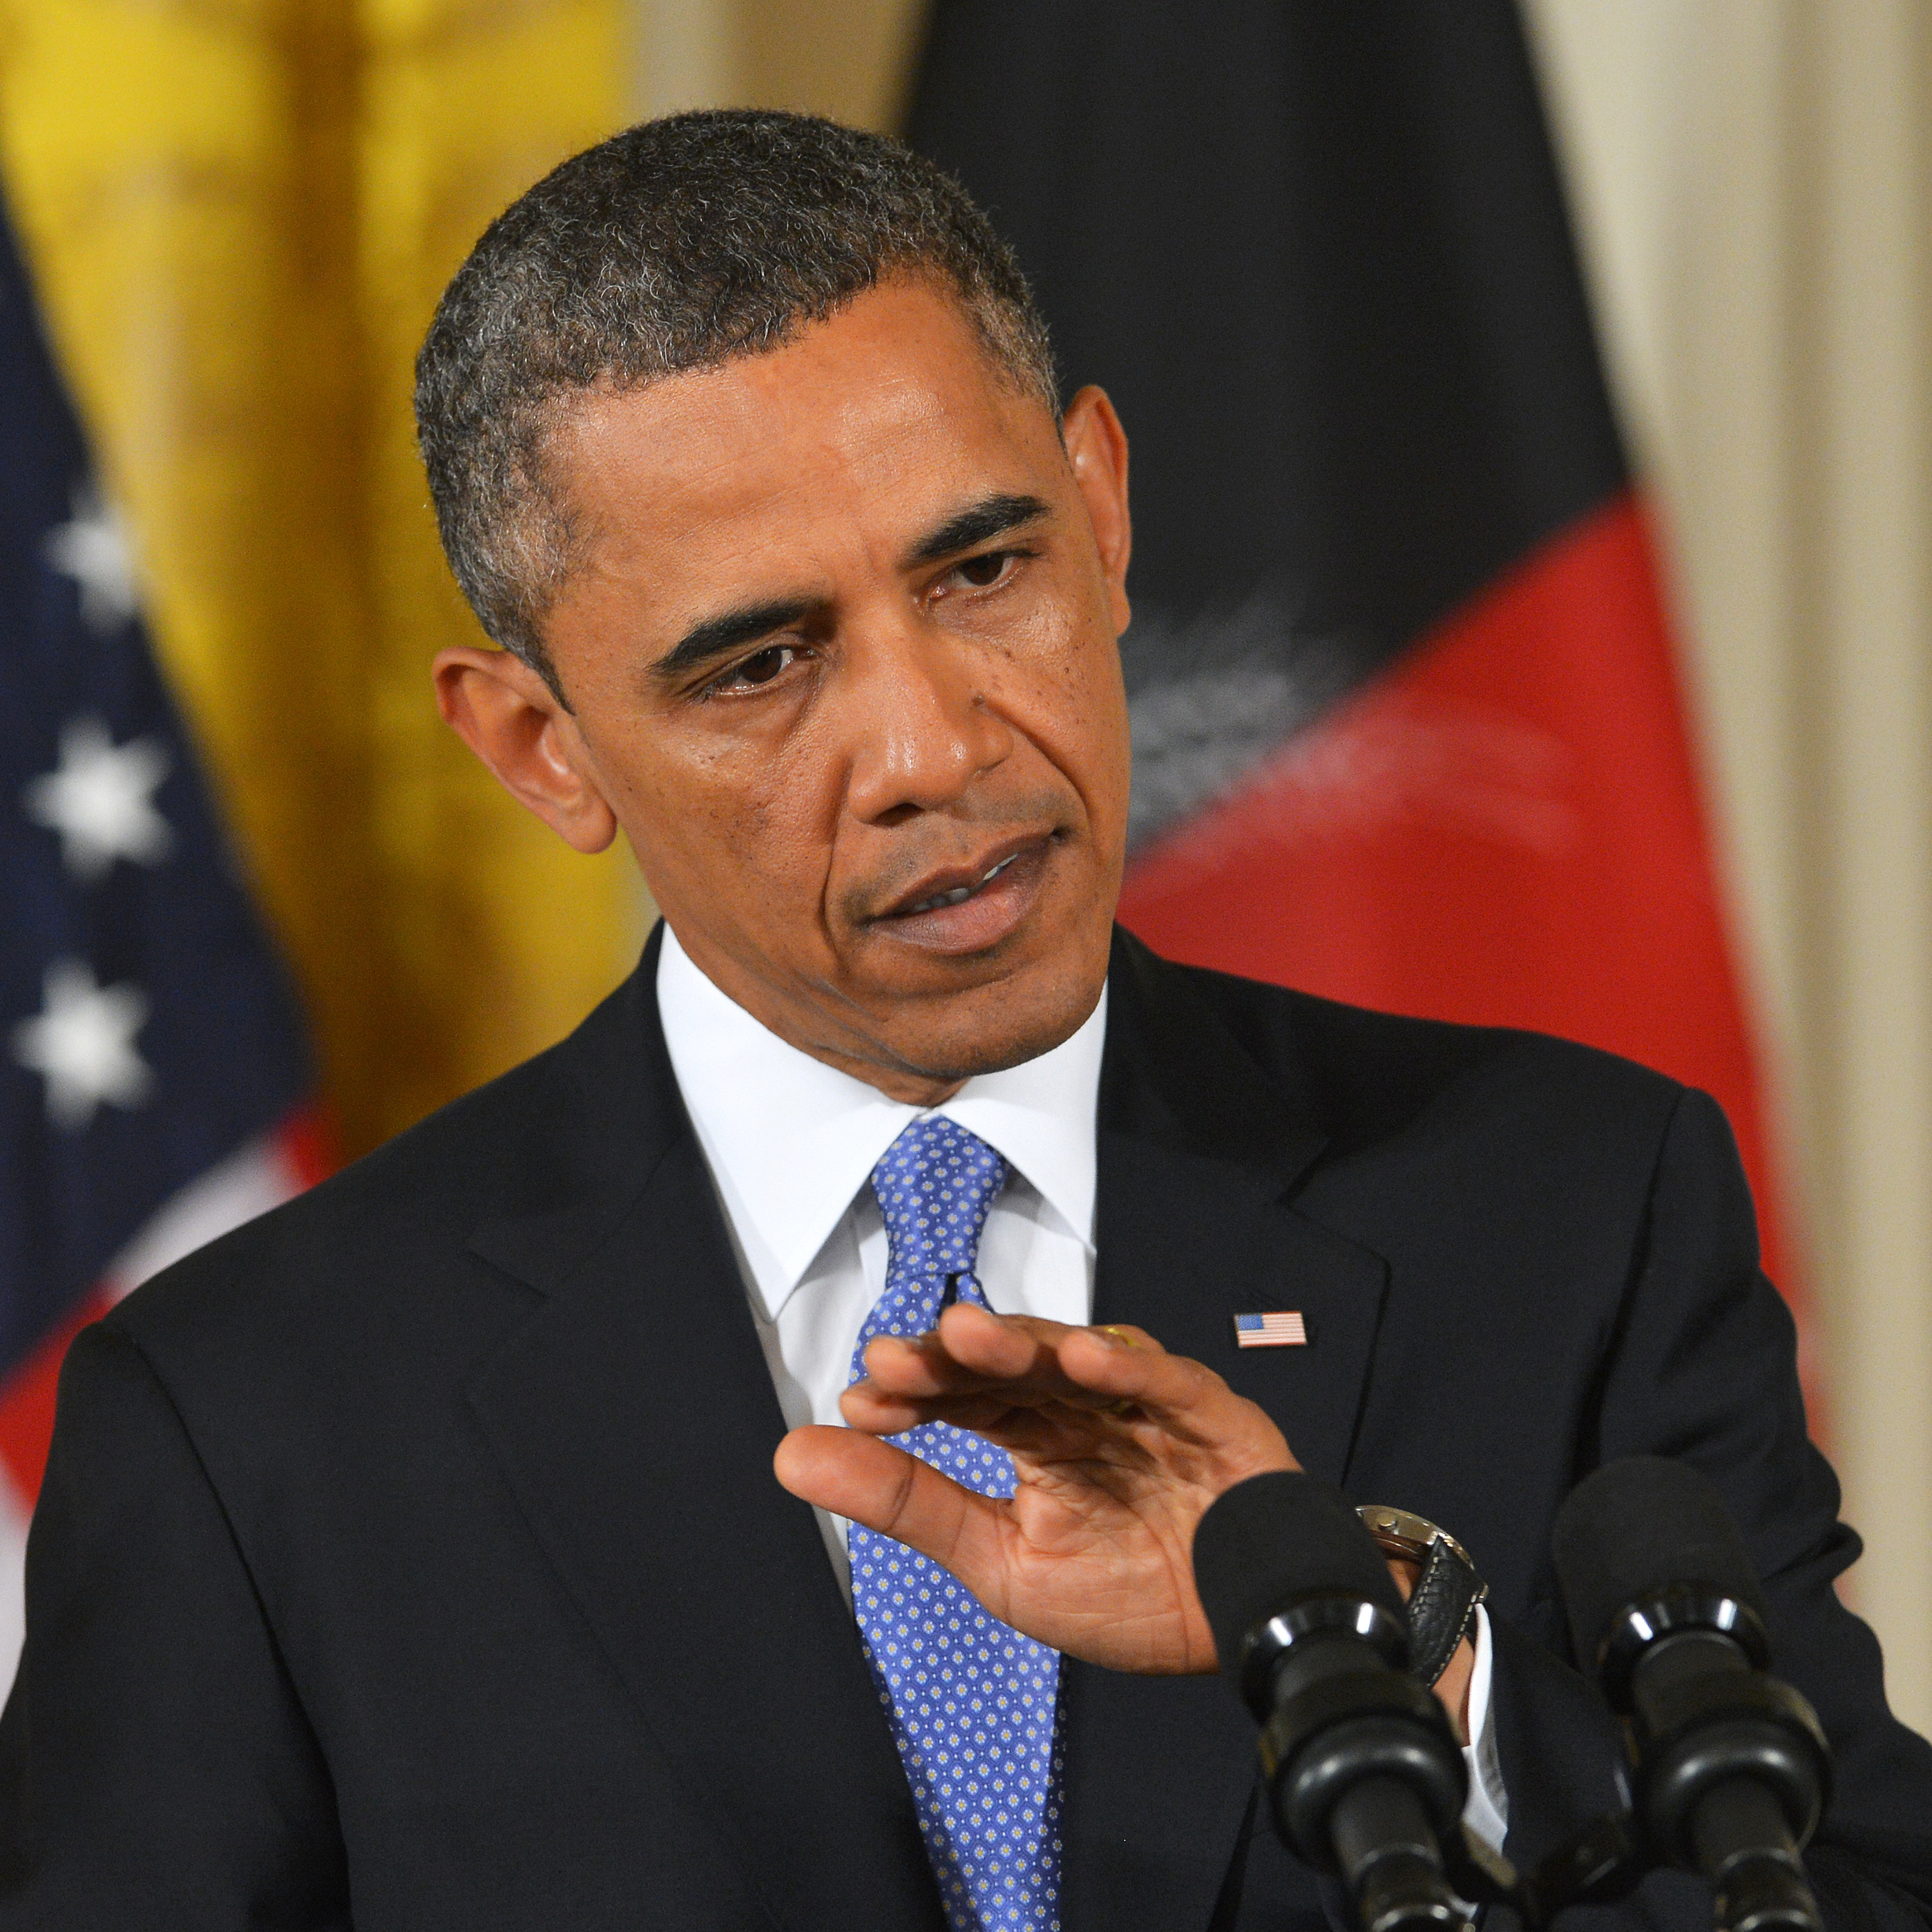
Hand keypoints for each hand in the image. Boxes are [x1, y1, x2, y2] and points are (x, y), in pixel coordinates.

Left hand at [772, 1302, 1297, 1673]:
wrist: (1245, 1628)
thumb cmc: (1130, 1591)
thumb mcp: (1000, 1561)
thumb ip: (905, 1505)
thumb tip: (793, 1454)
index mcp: (1035, 1437)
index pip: (965, 1396)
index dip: (914, 1391)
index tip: (860, 1400)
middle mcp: (1084, 1405)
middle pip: (1013, 1364)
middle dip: (954, 1359)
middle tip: (896, 1359)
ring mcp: (1146, 1403)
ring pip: (1079, 1356)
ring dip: (1024, 1343)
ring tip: (968, 1336)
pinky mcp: (1211, 1414)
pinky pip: (1168, 1381)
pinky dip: (1129, 1366)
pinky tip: (1084, 1359)